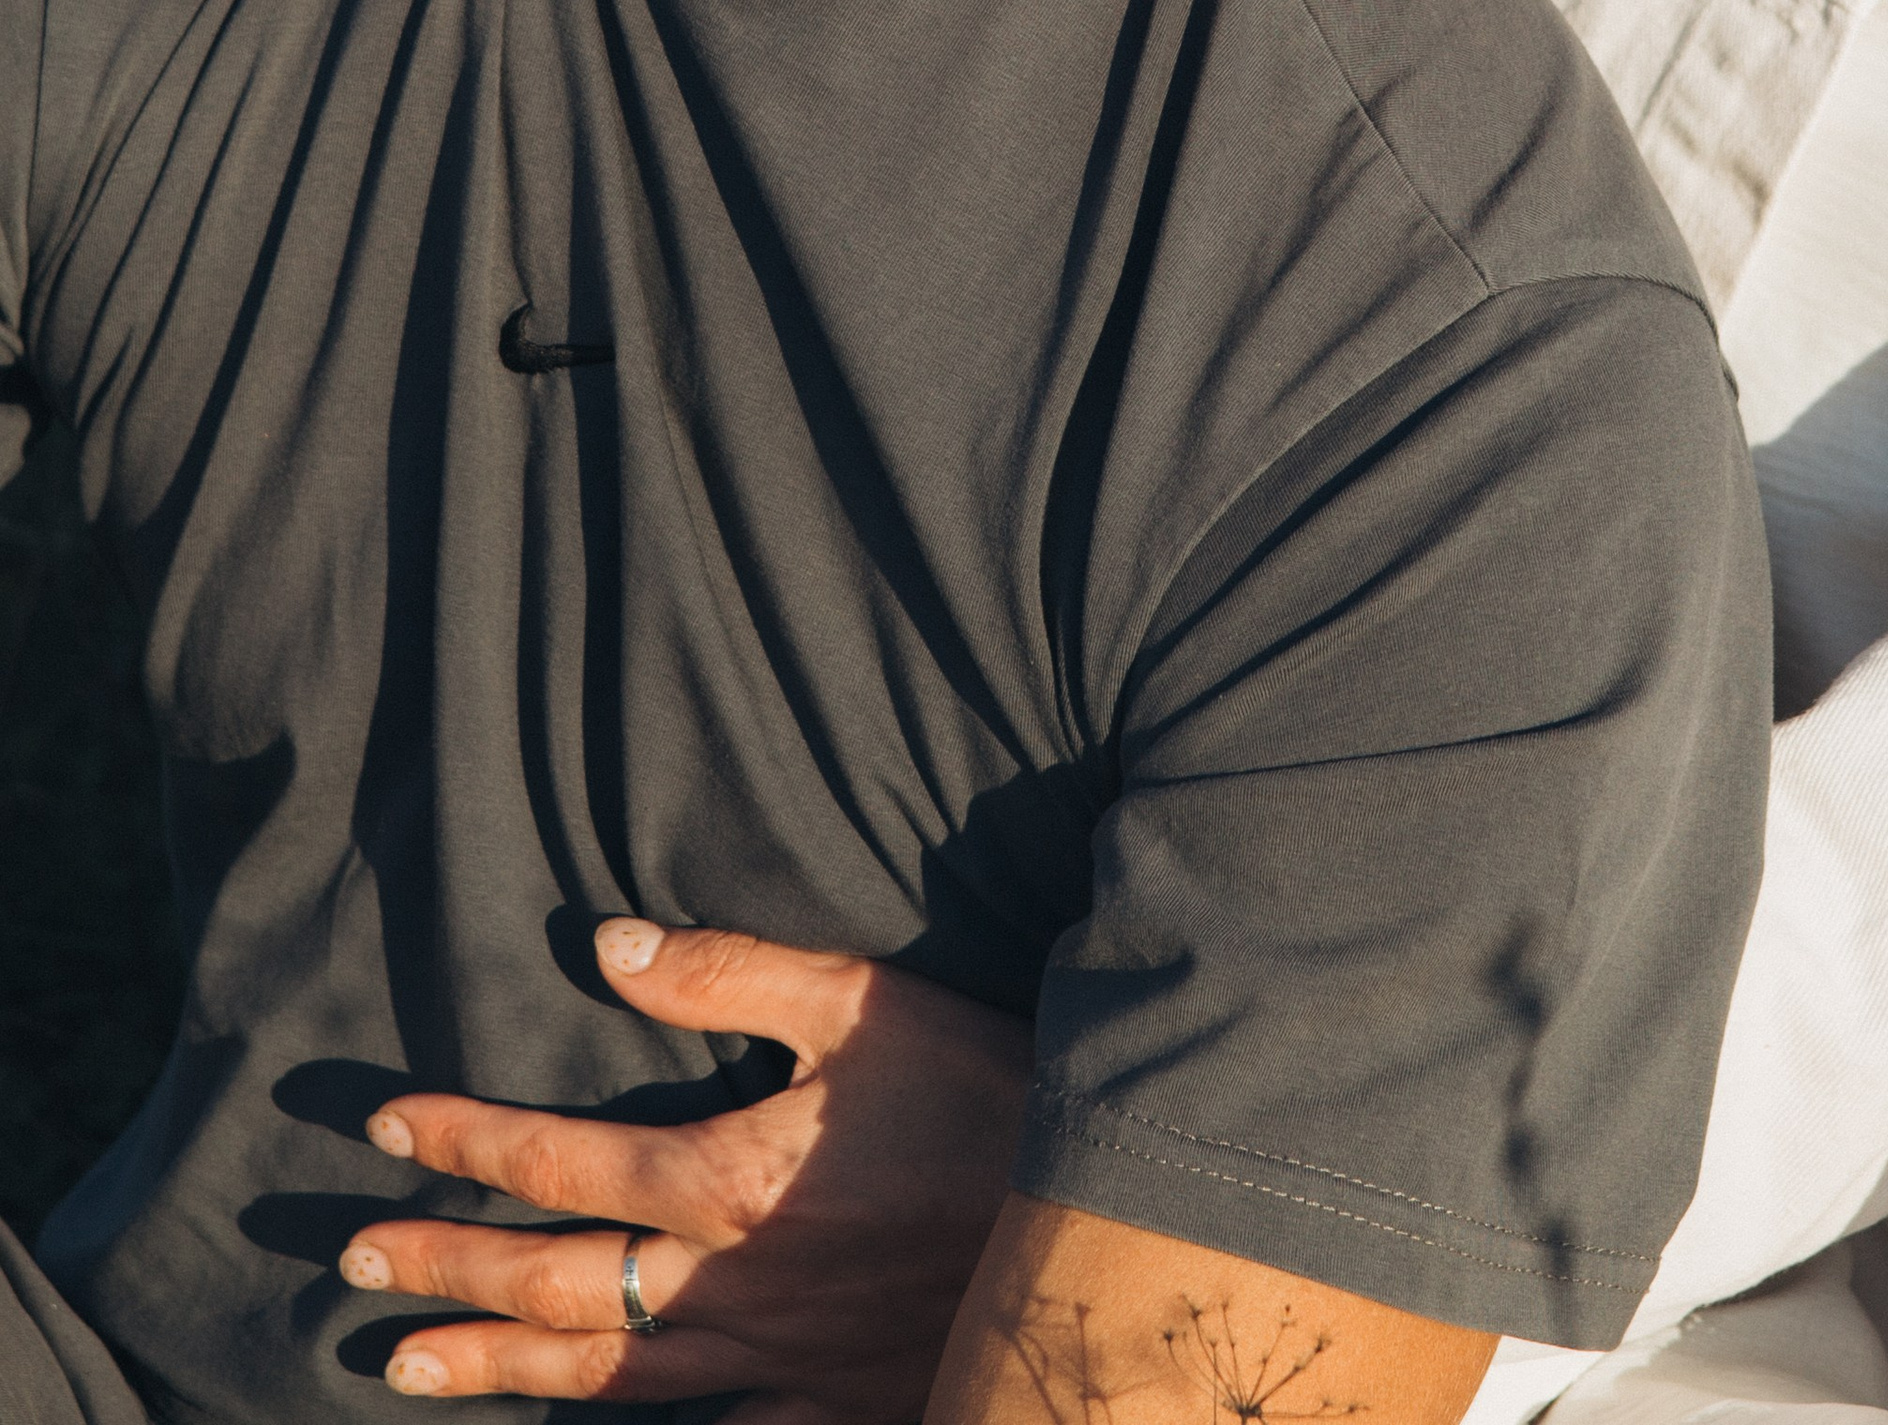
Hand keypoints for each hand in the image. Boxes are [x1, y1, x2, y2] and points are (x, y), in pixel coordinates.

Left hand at [340, 918, 1032, 1413]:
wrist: (1100, 1213)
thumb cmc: (983, 1089)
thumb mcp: (863, 1000)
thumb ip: (726, 973)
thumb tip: (605, 944)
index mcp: (726, 1180)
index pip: (558, 1163)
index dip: (463, 1144)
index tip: (386, 1128)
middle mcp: (728, 1286)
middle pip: (552, 1283)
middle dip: (444, 1266)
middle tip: (352, 1259)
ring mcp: (773, 1364)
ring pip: (601, 1378)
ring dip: (493, 1368)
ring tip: (402, 1364)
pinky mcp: (825, 1411)